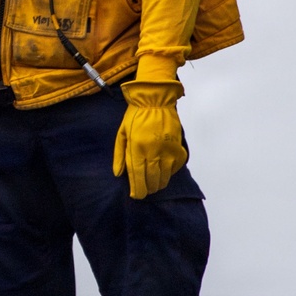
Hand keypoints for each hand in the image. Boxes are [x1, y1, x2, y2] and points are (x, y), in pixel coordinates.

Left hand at [112, 80, 187, 198]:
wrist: (155, 100)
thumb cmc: (135, 116)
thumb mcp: (122, 133)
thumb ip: (119, 155)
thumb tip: (118, 174)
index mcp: (137, 148)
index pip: (137, 176)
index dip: (137, 189)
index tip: (136, 195)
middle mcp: (153, 151)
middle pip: (152, 179)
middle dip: (148, 189)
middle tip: (145, 191)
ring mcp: (167, 150)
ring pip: (165, 176)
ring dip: (159, 184)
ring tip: (154, 185)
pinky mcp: (178, 147)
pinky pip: (176, 167)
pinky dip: (170, 173)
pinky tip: (165, 172)